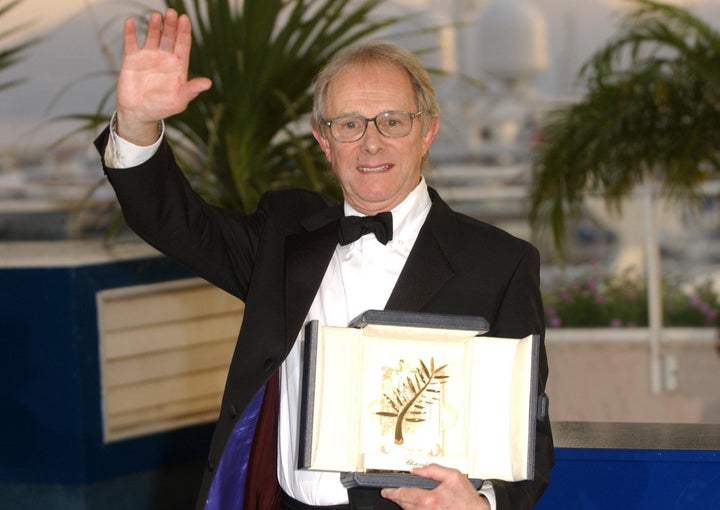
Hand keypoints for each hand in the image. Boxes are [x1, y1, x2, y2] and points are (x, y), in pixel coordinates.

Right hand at [116, 8, 211, 144]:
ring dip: (155, 26)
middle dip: (171, 25)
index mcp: (178, 66)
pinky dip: (130, 32)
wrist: (138, 114)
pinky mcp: (132, 60)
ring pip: (152, 36)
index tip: (185, 19)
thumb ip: (191, 90)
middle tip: (172, 12)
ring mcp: (148, 57)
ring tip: (157, 15)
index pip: (183, 45)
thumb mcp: (179, 101)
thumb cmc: (161, 109)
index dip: (184, 32)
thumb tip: (208, 83)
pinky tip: (130, 22)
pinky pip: (130, 43)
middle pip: (169, 37)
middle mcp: (164, 59)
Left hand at [380, 464, 489, 509]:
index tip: (386, 491)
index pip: (404, 495)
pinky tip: (415, 505)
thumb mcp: (452, 476)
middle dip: (397, 498)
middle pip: (404, 505)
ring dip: (404, 505)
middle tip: (392, 492)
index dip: (392, 492)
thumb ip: (433, 470)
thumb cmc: (466, 497)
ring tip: (402, 497)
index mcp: (429, 499)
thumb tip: (417, 470)